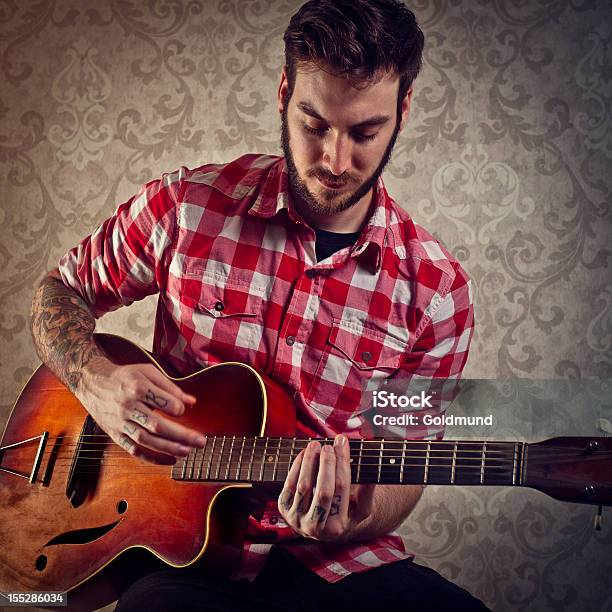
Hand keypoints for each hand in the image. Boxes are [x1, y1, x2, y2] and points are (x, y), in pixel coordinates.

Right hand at [77, 357, 203, 463]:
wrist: (93, 384)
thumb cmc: (126, 377)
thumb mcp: (148, 372)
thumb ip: (170, 387)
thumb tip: (191, 402)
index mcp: (138, 388)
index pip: (162, 401)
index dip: (177, 408)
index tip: (184, 410)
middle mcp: (128, 407)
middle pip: (156, 425)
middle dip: (181, 435)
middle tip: (200, 441)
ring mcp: (121, 423)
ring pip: (146, 440)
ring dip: (168, 448)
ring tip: (188, 452)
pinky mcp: (116, 435)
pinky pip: (134, 450)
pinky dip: (152, 458)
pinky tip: (170, 460)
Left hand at [277, 435, 374, 541]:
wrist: (322, 527)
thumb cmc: (345, 513)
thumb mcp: (360, 508)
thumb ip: (367, 493)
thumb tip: (372, 477)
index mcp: (337, 527)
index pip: (342, 489)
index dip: (343, 463)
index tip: (343, 444)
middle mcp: (315, 528)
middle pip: (323, 491)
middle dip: (327, 464)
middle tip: (329, 446)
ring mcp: (297, 519)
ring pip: (304, 486)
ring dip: (309, 462)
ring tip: (315, 445)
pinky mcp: (284, 510)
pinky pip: (289, 485)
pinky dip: (296, 467)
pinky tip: (304, 454)